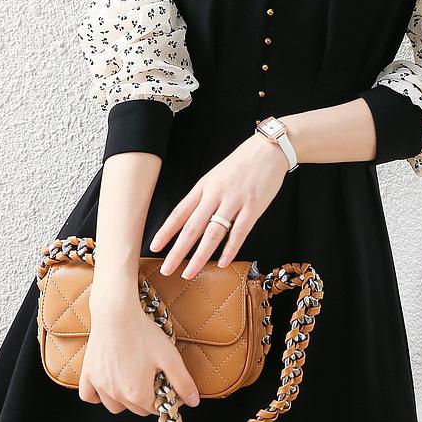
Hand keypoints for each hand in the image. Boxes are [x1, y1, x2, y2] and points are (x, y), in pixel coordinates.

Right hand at [79, 289, 199, 415]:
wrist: (116, 313)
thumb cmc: (143, 334)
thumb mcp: (170, 357)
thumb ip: (183, 382)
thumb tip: (194, 402)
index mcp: (138, 394)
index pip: (157, 409)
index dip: (167, 399)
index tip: (170, 385)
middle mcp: (117, 394)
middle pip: (137, 410)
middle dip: (149, 399)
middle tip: (154, 379)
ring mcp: (100, 385)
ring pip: (114, 407)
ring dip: (125, 400)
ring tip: (133, 381)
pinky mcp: (88, 374)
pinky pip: (89, 396)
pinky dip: (97, 396)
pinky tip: (108, 385)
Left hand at [149, 133, 288, 278]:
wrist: (268, 149)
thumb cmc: (241, 165)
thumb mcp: (215, 176)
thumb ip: (204, 197)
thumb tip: (189, 220)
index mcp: (203, 187)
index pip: (179, 212)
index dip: (166, 231)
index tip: (154, 247)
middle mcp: (215, 194)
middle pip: (192, 227)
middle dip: (177, 251)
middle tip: (166, 269)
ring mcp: (235, 201)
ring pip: (213, 233)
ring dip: (199, 256)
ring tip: (189, 272)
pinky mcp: (254, 207)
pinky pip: (239, 232)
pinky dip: (230, 249)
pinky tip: (223, 262)